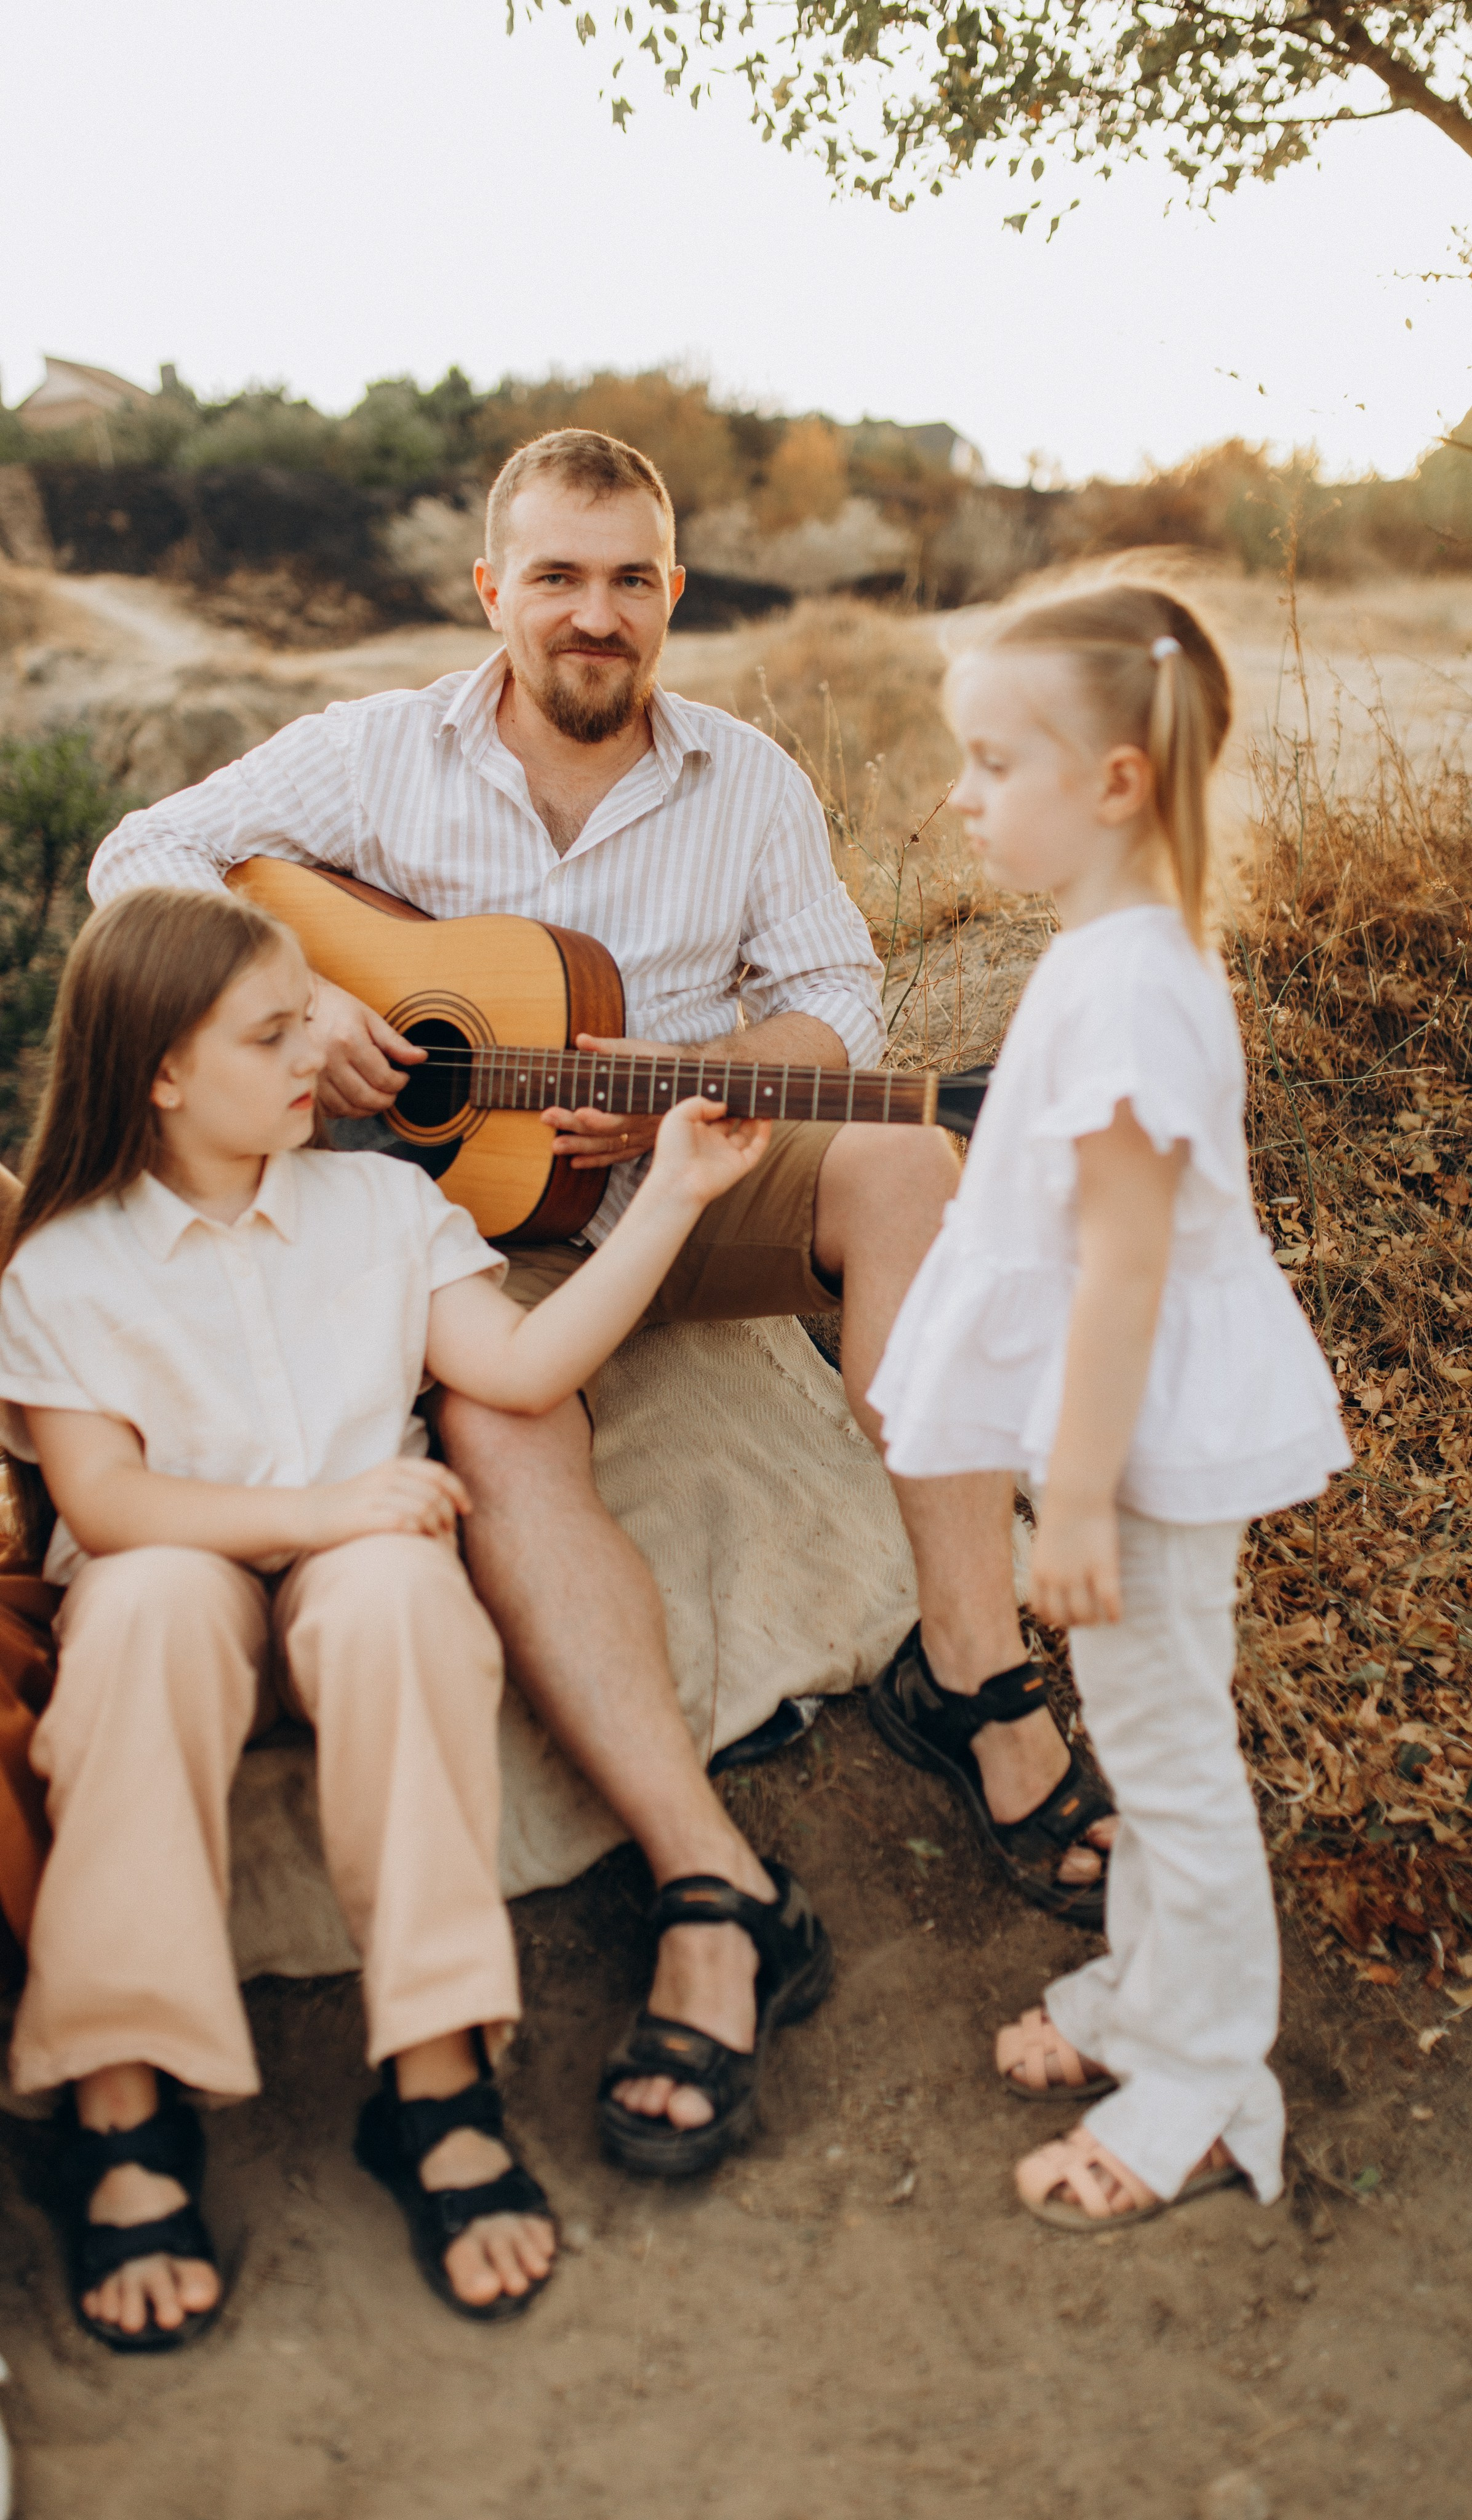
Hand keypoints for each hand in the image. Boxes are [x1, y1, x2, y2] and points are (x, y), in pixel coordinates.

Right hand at [301, 1458, 469, 1551]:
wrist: (306, 1514)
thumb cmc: (347, 1505)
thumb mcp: (379, 1485)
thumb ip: (407, 1486)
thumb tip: (442, 1502)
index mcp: (393, 1467)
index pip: (438, 1474)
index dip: (458, 1492)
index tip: (465, 1510)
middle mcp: (386, 1477)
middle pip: (436, 1494)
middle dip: (449, 1516)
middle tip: (448, 1534)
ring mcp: (375, 1496)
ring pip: (425, 1508)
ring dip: (437, 1529)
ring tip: (434, 1543)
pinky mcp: (365, 1517)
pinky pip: (406, 1523)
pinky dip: (419, 1535)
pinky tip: (417, 1545)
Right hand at [308, 974, 425, 1117]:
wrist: (299, 1005)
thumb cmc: (336, 1009)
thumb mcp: (370, 1018)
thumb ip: (395, 1042)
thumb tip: (420, 1057)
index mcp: (348, 1041)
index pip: (383, 1078)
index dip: (399, 1082)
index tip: (402, 1077)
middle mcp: (329, 1061)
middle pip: (367, 1097)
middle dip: (387, 1099)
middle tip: (392, 1090)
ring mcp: (315, 1076)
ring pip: (348, 1108)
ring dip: (369, 1108)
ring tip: (377, 1096)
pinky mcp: (307, 1085)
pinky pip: (330, 1110)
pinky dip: (347, 1110)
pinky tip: (355, 1098)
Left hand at [541, 1032, 670, 1169]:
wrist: (693, 1081)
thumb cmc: (662, 1062)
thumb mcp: (639, 1050)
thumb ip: (608, 1048)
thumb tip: (581, 1040)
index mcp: (641, 1100)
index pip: (618, 1115)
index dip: (597, 1117)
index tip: (577, 1112)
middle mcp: (642, 1123)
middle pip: (606, 1131)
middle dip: (574, 1126)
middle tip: (547, 1117)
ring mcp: (642, 1136)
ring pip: (609, 1146)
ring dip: (581, 1147)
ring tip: (555, 1147)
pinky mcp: (641, 1143)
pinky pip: (618, 1155)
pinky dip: (597, 1160)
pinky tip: (576, 1162)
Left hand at [645, 1098, 770, 1207]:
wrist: (679, 1182)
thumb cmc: (672, 1151)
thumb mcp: (677, 1117)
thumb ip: (699, 1104)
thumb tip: (723, 1105)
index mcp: (695, 1132)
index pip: (711, 1113)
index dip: (721, 1100)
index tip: (731, 1086)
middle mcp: (712, 1143)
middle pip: (730, 1121)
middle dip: (739, 1107)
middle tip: (748, 1091)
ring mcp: (727, 1154)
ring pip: (746, 1133)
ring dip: (754, 1118)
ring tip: (760, 1100)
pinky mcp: (740, 1165)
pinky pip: (757, 1148)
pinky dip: (764, 1134)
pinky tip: (766, 1118)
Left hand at [1028, 1499, 1121, 1628]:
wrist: (1076, 1492)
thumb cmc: (1062, 1512)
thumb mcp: (1044, 1543)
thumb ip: (1048, 1564)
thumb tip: (1054, 1579)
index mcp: (1038, 1571)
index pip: (1040, 1608)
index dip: (1052, 1617)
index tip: (1064, 1616)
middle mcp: (1055, 1577)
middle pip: (1061, 1616)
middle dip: (1073, 1622)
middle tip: (1086, 1619)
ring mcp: (1078, 1574)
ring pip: (1085, 1614)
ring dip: (1093, 1621)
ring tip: (1101, 1618)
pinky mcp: (1103, 1567)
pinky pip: (1109, 1601)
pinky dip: (1114, 1613)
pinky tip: (1117, 1616)